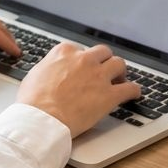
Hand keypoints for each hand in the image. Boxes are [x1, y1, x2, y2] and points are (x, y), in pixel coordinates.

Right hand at [17, 42, 140, 136]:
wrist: (42, 118)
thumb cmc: (33, 100)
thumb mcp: (36, 73)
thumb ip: (50, 67)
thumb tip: (52, 71)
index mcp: (64, 52)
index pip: (80, 49)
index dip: (83, 60)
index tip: (83, 67)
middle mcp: (84, 59)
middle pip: (103, 52)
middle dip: (104, 61)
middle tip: (105, 71)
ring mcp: (98, 76)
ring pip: (119, 64)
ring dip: (120, 72)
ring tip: (119, 80)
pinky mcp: (110, 95)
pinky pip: (130, 88)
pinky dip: (134, 91)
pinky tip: (133, 95)